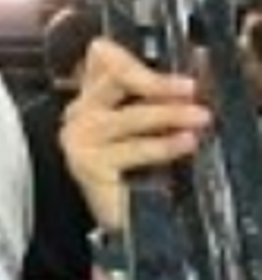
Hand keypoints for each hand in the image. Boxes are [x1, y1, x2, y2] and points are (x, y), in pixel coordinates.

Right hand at [61, 37, 210, 229]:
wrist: (125, 223)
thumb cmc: (135, 171)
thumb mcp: (146, 125)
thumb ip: (159, 93)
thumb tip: (198, 58)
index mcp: (91, 95)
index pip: (101, 56)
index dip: (132, 56)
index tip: (164, 65)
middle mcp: (79, 111)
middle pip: (114, 78)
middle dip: (156, 82)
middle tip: (190, 88)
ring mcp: (80, 138)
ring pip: (129, 116)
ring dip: (169, 114)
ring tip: (200, 117)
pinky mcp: (89, 165)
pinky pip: (134, 149)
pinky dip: (164, 145)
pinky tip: (186, 142)